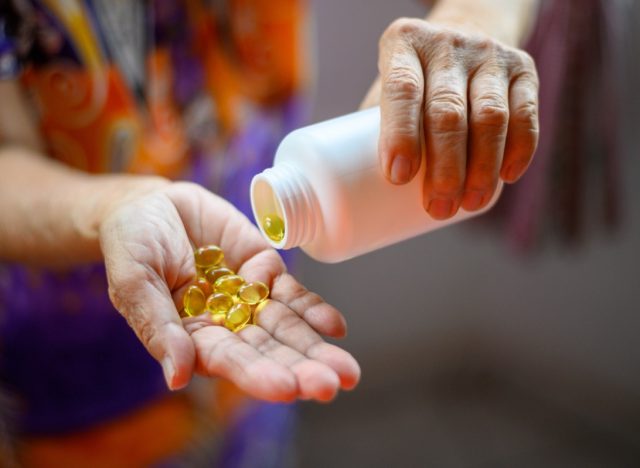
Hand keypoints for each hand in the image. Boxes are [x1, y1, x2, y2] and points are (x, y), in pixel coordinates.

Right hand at [99, 181, 359, 401]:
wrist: (152, 203)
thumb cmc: (131, 242)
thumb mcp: (133, 279)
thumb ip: (156, 324)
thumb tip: (177, 376)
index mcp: (191, 336)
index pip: (228, 361)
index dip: (257, 375)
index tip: (287, 388)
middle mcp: (224, 324)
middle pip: (267, 350)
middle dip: (300, 368)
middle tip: (332, 384)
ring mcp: (247, 297)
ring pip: (286, 327)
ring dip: (315, 347)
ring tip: (347, 370)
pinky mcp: (264, 270)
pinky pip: (292, 293)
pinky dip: (313, 310)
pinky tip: (335, 327)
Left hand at [365, 18, 538, 218]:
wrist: (465, 32)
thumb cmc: (414, 80)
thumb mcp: (388, 88)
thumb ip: (374, 128)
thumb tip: (363, 191)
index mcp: (403, 44)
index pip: (403, 89)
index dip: (401, 135)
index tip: (398, 177)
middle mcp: (447, 44)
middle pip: (448, 112)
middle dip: (445, 168)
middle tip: (438, 208)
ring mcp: (489, 54)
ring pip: (490, 117)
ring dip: (481, 168)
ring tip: (469, 204)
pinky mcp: (523, 68)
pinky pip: (525, 114)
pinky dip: (518, 150)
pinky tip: (506, 178)